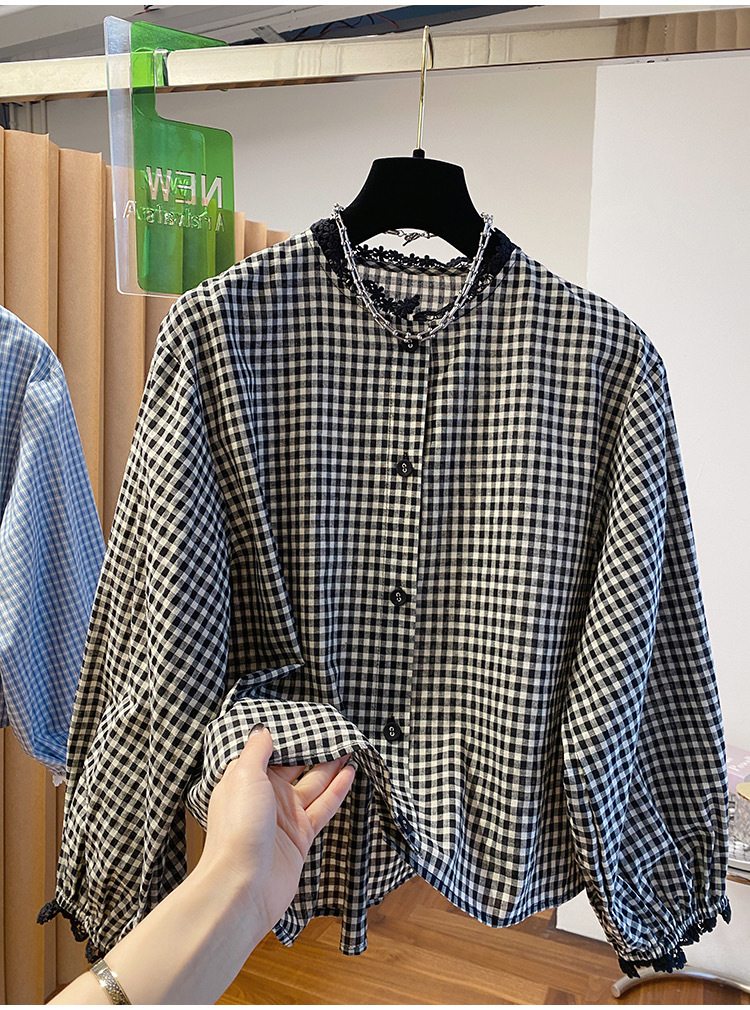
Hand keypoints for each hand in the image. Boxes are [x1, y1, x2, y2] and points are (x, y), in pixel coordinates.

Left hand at [196, 727, 355, 933]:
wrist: (243, 885)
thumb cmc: (237, 829)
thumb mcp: (243, 776)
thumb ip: (257, 751)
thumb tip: (262, 729)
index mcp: (246, 780)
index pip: (272, 752)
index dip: (290, 738)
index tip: (308, 721)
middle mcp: (265, 797)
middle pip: (295, 767)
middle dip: (314, 750)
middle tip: (336, 731)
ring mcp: (284, 817)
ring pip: (314, 785)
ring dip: (332, 767)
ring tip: (350, 747)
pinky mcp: (301, 836)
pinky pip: (323, 806)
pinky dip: (338, 790)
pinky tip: (350, 774)